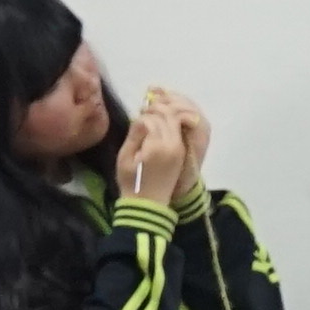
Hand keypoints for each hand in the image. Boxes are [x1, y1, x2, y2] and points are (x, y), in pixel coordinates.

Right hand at [116, 89, 201, 205]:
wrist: (149, 204)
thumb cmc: (132, 182)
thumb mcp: (125, 158)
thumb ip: (135, 134)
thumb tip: (142, 117)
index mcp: (158, 146)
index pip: (153, 118)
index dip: (143, 115)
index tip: (136, 115)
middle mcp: (174, 144)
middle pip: (170, 114)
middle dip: (158, 106)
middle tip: (146, 106)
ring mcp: (181, 147)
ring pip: (180, 117)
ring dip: (169, 108)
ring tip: (156, 106)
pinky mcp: (183, 150)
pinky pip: (183, 125)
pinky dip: (176, 116)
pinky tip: (165, 113)